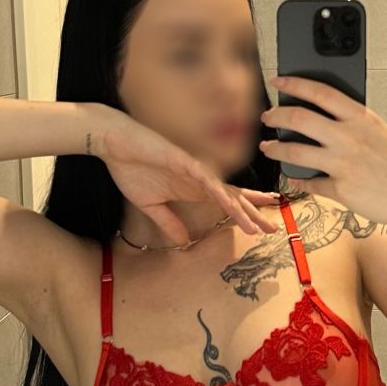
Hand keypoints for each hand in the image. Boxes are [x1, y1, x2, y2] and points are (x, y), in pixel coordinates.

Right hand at [93, 110, 281, 245]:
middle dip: (253, 212)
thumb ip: (168, 222)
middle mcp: (199, 178)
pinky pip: (207, 179)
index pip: (225, 201)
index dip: (244, 213)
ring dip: (242, 209)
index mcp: (193, 188)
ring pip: (224, 191)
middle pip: (233, 197)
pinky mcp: (184, 161)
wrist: (113, 143)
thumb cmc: (130, 168)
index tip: (260, 227)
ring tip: (257, 225)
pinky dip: (220, 193)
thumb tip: (182, 242)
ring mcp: (194, 169)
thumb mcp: (150, 205)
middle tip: (273, 228)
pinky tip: (232, 205)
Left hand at [259, 75, 386, 237]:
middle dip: (275, 116)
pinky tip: (293, 177)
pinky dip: (298, 179)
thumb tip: (317, 115)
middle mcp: (349, 137)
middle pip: (299, 118)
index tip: (277, 81)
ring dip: (275, 149)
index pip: (320, 92)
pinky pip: (309, 182)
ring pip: (295, 151)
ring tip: (268, 148)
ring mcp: (343, 164)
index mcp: (360, 117)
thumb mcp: (377, 131)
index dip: (294, 84)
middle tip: (267, 117)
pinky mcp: (340, 189)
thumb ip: (350, 122)